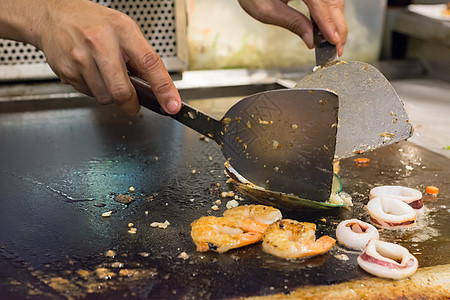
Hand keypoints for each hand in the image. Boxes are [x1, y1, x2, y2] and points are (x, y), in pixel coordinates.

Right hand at [37, 0, 180, 114]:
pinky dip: (95, 90)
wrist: (55, 16)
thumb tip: (156, 88)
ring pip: (105, 97)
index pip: (149, 63)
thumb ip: (141, 58)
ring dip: (110, 95)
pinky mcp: (67, 71)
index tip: (171, 104)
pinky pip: (89, 94)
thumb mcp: (124, 30)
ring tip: (106, 76)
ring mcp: (81, 58)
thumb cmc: (95, 24)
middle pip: (122, 91)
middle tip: (133, 104)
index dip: (163, 88)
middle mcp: (101, 43)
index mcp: (123, 31)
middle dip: (131, 104)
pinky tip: (91, 73)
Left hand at [237, 0, 346, 55]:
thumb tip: (311, 40)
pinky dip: (329, 13)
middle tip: (338, 47)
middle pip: (333, 2)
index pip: (321, 6)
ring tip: (333, 40)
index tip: (335, 42)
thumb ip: (292, 23)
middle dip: (338, 26)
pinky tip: (326, 27)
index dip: (330, 26)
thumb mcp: (267, 10)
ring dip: (335, 20)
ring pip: (334, 0)